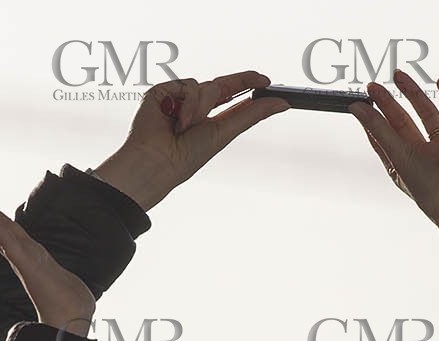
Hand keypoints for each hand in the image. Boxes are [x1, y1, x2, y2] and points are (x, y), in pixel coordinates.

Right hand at [0, 188, 95, 335]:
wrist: (73, 321)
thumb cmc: (69, 304)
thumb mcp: (61, 282)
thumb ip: (56, 278)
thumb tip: (64, 284)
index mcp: (29, 259)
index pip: (7, 234)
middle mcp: (23, 258)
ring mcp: (24, 261)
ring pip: (2, 231)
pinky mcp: (28, 266)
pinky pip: (10, 244)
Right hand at [91, 71, 290, 211]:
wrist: (156, 162)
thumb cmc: (185, 157)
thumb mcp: (225, 132)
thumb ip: (252, 114)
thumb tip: (282, 103)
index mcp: (206, 119)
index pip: (229, 95)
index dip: (247, 85)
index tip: (266, 81)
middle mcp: (191, 107)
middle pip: (221, 85)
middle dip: (240, 83)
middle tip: (261, 81)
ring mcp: (176, 99)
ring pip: (204, 86)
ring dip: (200, 107)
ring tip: (186, 128)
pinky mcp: (161, 93)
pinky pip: (185, 84)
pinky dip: (186, 102)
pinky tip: (176, 120)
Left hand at [348, 70, 438, 258]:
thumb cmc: (427, 189)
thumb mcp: (397, 155)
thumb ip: (378, 129)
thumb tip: (356, 107)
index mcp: (403, 162)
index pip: (383, 136)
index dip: (372, 118)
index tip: (359, 101)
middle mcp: (422, 153)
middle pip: (403, 121)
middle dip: (389, 102)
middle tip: (374, 84)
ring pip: (428, 113)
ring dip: (414, 94)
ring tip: (399, 75)